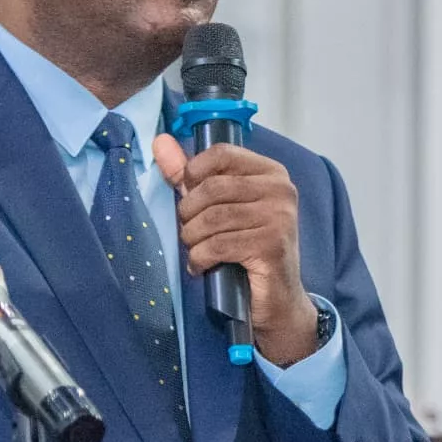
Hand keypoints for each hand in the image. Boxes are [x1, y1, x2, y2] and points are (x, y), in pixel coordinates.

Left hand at [151, 135, 321, 364]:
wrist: (277, 299)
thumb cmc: (246, 249)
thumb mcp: (218, 207)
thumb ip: (190, 175)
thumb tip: (160, 142)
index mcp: (272, 173)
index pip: (222, 153)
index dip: (194, 172)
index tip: (188, 194)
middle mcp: (281, 190)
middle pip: (213, 188)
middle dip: (189, 213)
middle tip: (190, 232)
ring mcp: (280, 218)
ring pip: (212, 218)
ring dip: (192, 239)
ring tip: (195, 250)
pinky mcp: (272, 246)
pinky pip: (218, 245)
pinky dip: (200, 259)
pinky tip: (201, 266)